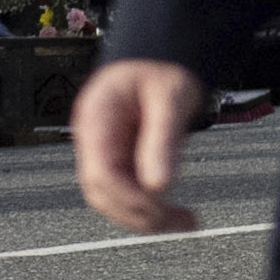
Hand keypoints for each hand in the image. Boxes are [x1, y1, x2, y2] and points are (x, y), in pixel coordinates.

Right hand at [71, 53, 206, 230]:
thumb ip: (163, 139)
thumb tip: (161, 186)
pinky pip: (128, 189)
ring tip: (185, 222)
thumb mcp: (171, 96)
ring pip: (114, 196)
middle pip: (102, 191)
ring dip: (147, 214)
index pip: (100, 172)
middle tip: (178, 222)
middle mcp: (94, 138)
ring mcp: (103, 150)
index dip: (127, 196)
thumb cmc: (163, 67)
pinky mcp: (119, 159)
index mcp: (97, 118)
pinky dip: (152, 203)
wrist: (160, 56)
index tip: (161, 205)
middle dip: (138, 212)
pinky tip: (176, 213)